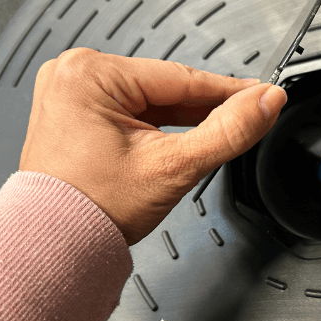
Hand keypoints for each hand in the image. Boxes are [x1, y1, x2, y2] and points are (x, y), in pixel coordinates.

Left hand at [19, 48, 286, 243]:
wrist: (54, 246)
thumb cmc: (90, 211)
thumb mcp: (173, 167)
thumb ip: (228, 132)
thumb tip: (265, 103)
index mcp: (88, 74)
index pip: (180, 77)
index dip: (230, 90)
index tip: (263, 94)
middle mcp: (74, 75)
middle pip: (166, 88)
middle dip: (206, 106)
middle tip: (249, 114)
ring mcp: (71, 94)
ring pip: (151, 100)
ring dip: (184, 117)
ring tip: (218, 131)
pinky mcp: (75, 113)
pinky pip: (131, 111)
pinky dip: (158, 125)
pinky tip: (182, 136)